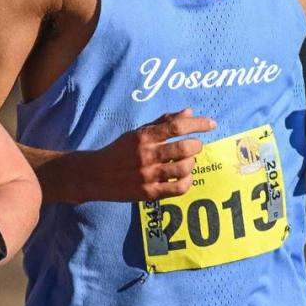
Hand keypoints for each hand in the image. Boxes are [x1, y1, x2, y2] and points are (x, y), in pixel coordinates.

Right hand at [90, 108, 216, 200]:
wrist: (94, 175)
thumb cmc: (118, 151)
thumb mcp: (137, 133)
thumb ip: (162, 122)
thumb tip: (189, 112)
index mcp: (142, 137)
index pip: (176, 126)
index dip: (198, 124)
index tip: (211, 124)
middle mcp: (146, 155)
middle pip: (184, 148)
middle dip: (197, 145)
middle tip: (196, 145)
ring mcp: (148, 175)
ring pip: (184, 168)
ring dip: (192, 163)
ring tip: (189, 161)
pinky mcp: (149, 193)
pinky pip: (178, 188)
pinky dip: (188, 181)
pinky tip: (185, 177)